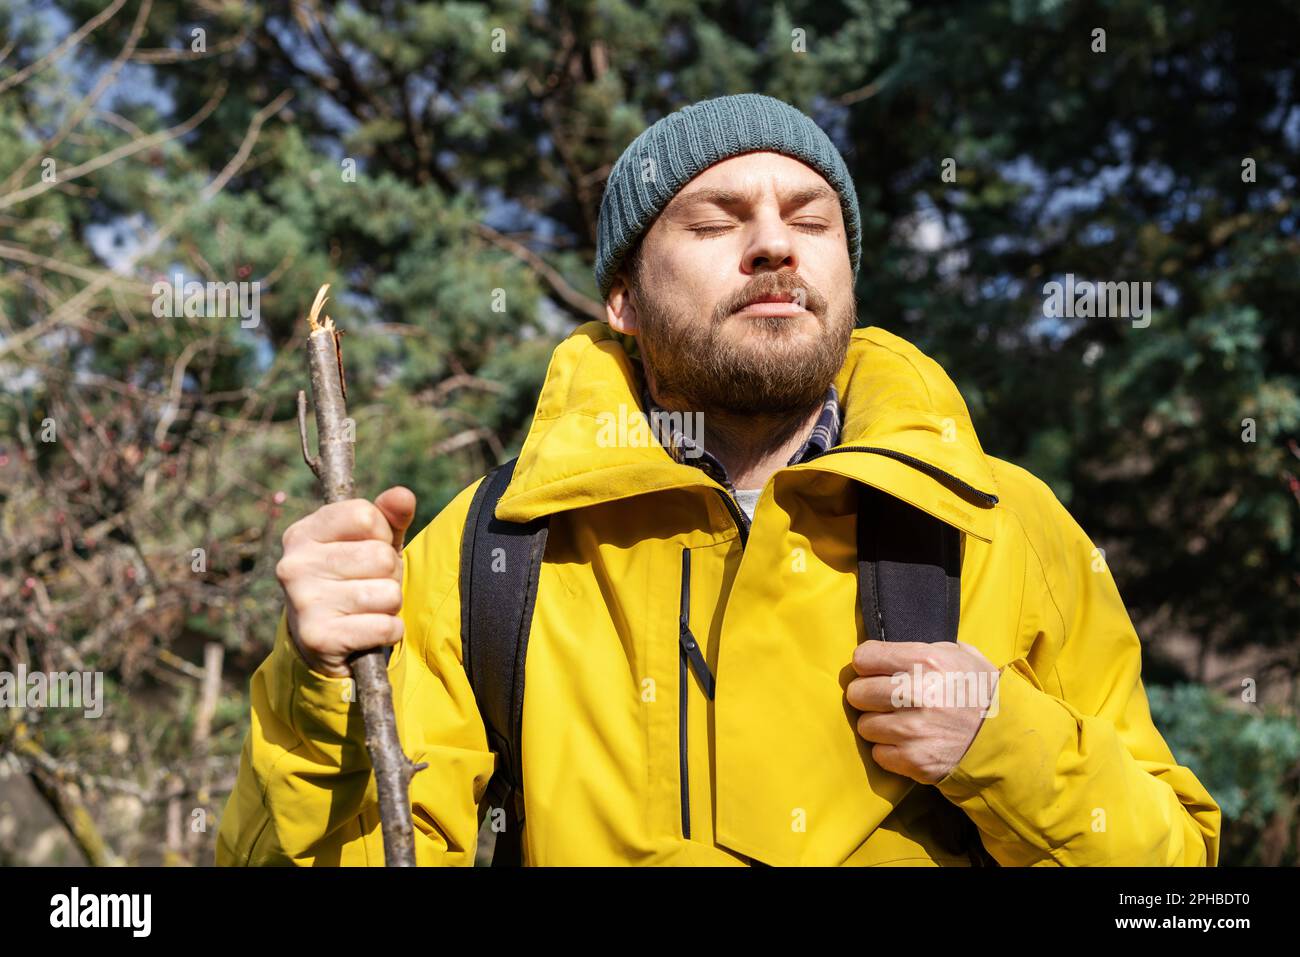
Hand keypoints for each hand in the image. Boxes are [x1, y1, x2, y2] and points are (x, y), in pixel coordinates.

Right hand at [275, 486, 416, 677]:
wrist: (320, 642)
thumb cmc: (353, 580)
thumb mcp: (371, 542)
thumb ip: (389, 516)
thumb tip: (402, 496)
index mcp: (303, 533)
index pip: (365, 516)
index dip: (381, 535)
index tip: (368, 551)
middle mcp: (295, 564)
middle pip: (381, 556)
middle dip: (390, 575)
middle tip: (369, 586)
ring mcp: (303, 602)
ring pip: (388, 593)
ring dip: (390, 605)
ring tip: (367, 608)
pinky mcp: (319, 638)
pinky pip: (386, 627)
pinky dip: (390, 631)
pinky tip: (368, 631)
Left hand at [846, 640, 1000, 783]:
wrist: (1013, 739)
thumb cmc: (984, 693)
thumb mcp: (964, 656)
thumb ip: (927, 647)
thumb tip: (892, 650)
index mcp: (927, 661)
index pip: (864, 657)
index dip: (867, 665)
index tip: (874, 672)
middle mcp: (917, 693)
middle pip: (858, 693)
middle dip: (868, 697)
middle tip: (885, 701)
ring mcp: (915, 729)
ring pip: (865, 726)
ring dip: (879, 726)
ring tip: (901, 724)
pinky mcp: (916, 760)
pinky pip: (879, 754)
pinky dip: (890, 752)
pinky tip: (909, 745)